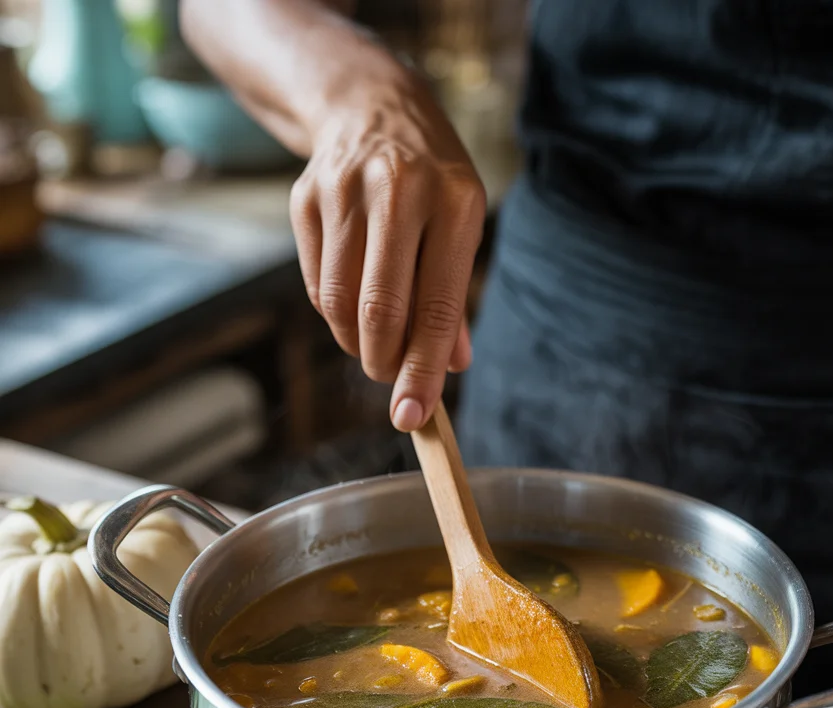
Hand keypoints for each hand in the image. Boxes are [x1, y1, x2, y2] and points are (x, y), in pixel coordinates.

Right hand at [288, 48, 484, 430]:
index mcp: (454, 202)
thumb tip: (449, 367)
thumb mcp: (462, 224)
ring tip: (373, 342)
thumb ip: (455, 299)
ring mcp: (345, 190)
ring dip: (356, 343)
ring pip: (341, 304)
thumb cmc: (431, 181)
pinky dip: (335, 315)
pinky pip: (317, 285)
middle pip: (381, 310)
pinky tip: (353, 305)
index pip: (438, 307)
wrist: (370, 104)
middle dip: (383, 363)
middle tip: (389, 380)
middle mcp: (398, 190)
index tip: (412, 416)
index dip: (423, 370)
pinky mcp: (306, 198)